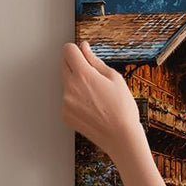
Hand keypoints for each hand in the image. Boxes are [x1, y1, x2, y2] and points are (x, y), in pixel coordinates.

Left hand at [61, 41, 142, 156]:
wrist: (121, 137)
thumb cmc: (122, 109)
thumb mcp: (114, 78)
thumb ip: (95, 61)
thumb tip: (84, 48)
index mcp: (83, 75)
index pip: (68, 50)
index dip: (77, 50)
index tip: (83, 55)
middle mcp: (70, 87)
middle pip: (63, 64)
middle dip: (75, 64)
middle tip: (93, 76)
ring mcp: (65, 102)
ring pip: (66, 83)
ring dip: (76, 83)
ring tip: (96, 96)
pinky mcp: (65, 114)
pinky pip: (67, 99)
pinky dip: (76, 99)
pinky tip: (92, 107)